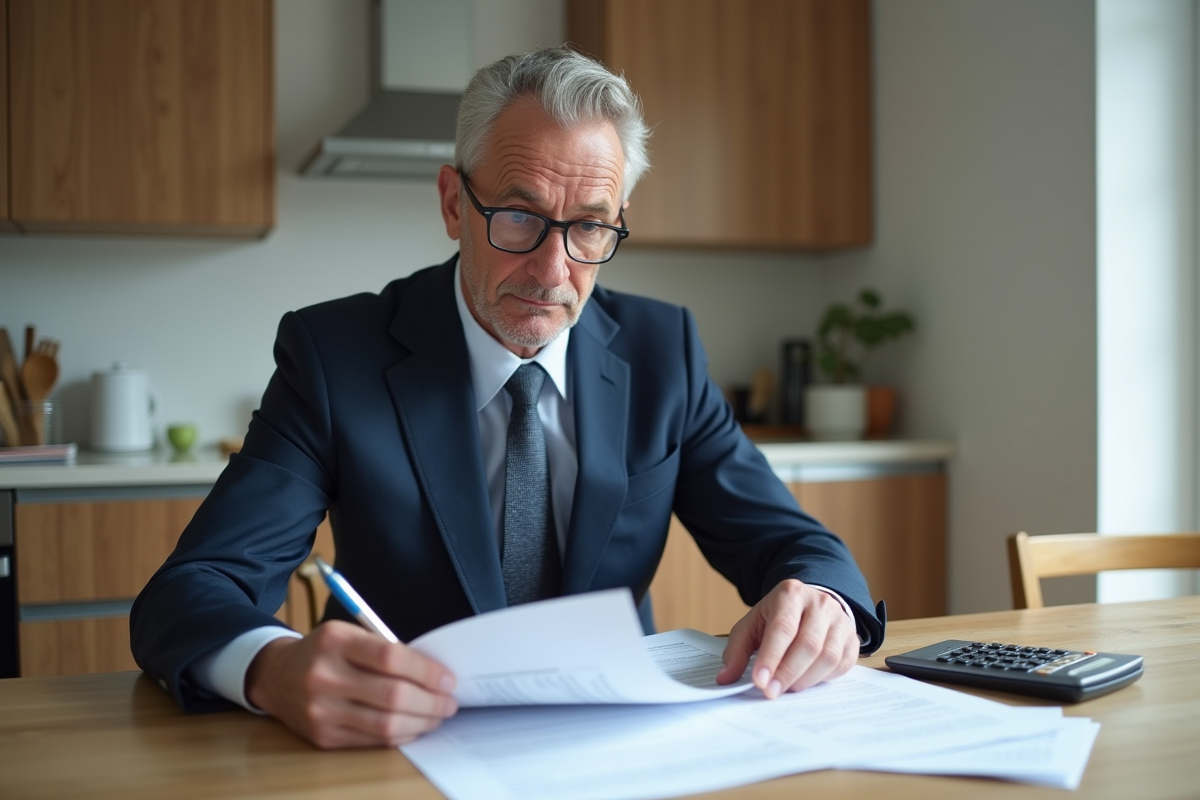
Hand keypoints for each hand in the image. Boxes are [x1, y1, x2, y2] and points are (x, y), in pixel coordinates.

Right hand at [245, 621, 457, 748]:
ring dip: (421, 722)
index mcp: (334, 640)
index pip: (391, 657)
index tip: (448, 679)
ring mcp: (321, 710)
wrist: (276, 676)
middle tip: (449, 702)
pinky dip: (400, 735)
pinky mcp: (322, 737)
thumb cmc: (325, 652)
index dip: (426, 671)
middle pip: (392, 695)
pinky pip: (372, 741)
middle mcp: (324, 676)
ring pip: (385, 724)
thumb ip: (385, 650)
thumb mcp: (348, 635)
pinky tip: (414, 727)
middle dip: (430, 702)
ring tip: (437, 716)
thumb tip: (434, 674)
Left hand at [715, 579, 856, 697]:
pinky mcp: (852, 639)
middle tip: (771, 692)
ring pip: (828, 656)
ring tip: (787, 689)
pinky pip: (842, 664)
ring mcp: (840, 620)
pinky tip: (806, 681)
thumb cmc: (778, 617)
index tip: (759, 681)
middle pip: (808, 644)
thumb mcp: (753, 624)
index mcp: (791, 594)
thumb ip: (737, 650)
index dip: (771, 657)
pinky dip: (823, 679)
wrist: (810, 604)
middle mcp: (820, 604)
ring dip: (805, 679)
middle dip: (787, 673)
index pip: (782, 628)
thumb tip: (725, 678)